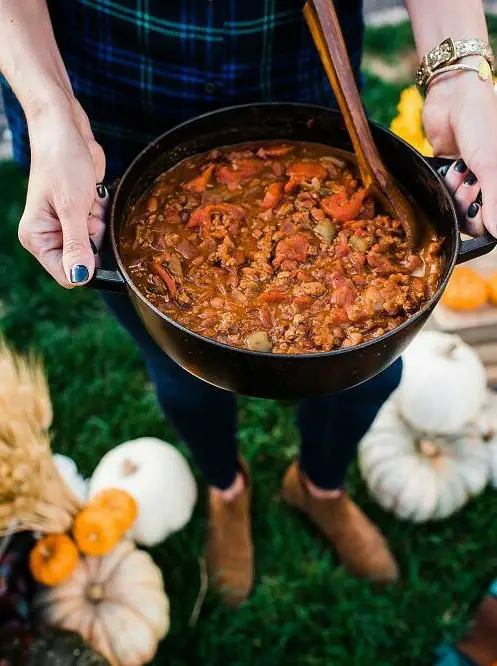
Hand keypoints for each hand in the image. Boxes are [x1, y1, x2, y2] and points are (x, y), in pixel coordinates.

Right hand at [18, 99, 106, 286]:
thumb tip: (80, 277)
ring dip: (99, 222)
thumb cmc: (62, 163)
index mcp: (37, 238)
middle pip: (85, 259)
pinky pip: (101, 226)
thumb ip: (77, 245)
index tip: (92, 240)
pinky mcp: (80, 214)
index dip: (85, 266)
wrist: (66, 130)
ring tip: (88, 198)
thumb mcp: (72, 207)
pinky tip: (93, 194)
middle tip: (86, 212)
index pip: (66, 274)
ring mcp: (66, 225)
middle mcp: (49, 235)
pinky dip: (102, 212)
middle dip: (94, 237)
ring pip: (96, 243)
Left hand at [423, 66, 496, 236]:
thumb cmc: (482, 123)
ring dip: (453, 191)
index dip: (483, 217)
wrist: (454, 96)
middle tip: (467, 180)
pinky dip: (443, 182)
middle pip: (472, 216)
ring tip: (458, 169)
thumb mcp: (490, 165)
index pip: (493, 220)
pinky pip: (442, 190)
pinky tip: (447, 168)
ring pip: (455, 204)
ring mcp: (466, 177)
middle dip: (466, 201)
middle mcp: (487, 181)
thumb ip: (495, 201)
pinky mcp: (447, 171)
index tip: (478, 200)